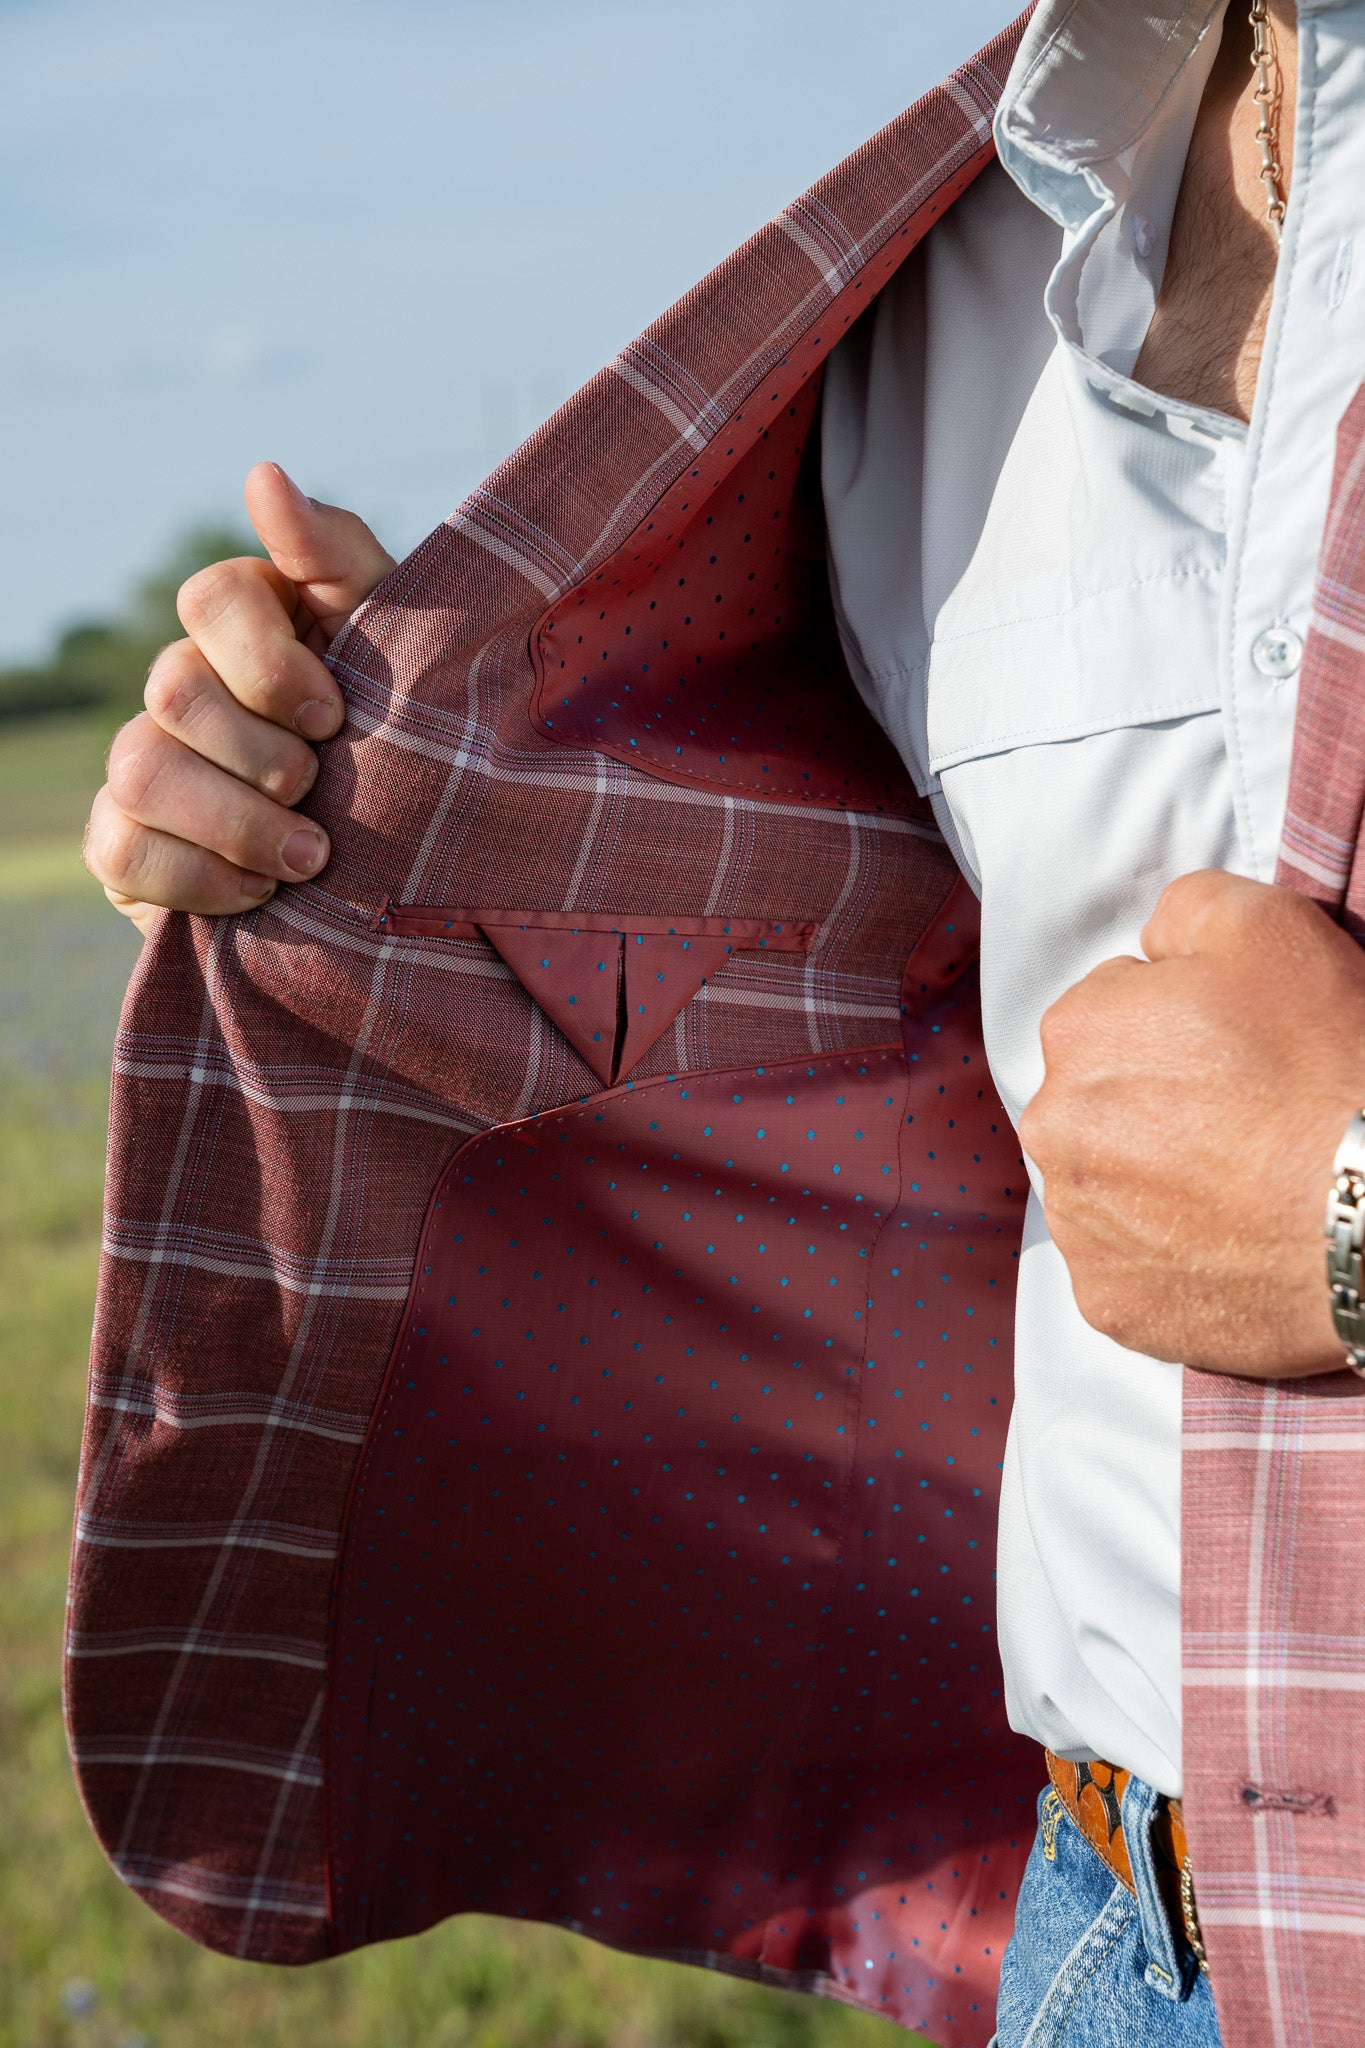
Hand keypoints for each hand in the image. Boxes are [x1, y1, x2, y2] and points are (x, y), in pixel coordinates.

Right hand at [84, 463, 394, 936]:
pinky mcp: (127, 846)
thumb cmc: (412, 740)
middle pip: (174, 690)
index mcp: (251, 624)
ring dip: (236, 822)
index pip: (211, 597)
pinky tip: (260, 893)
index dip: (266, 660)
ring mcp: (148, 763)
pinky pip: (124, 850)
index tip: (335, 716)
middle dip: (259, 754)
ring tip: (308, 859)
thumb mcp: (402, 645)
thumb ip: (338, 556)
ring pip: (141, 771)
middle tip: (321, 792)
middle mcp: (186, 684)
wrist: (412, 873)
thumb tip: (262, 475)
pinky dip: (199, 878)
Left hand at [1018, 869, 1364, 1378]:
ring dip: (1159, 1178)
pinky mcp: (1111, 1300)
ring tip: (1245, 1183)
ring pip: (1112, 1183)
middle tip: (1248, 1116)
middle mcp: (1053, 1128)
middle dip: (1159, 1101)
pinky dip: (1172, 1256)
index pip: (1115, 1009)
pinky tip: (1233, 1241)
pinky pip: (1131, 1266)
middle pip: (1102, 1100)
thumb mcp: (1266, 924)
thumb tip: (1155, 946)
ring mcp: (1079, 1224)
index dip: (1183, 1022)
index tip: (1240, 1047)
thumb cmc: (1326, 1060)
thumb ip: (1186, 910)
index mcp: (1076, 1031)